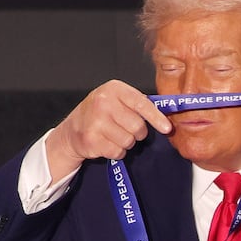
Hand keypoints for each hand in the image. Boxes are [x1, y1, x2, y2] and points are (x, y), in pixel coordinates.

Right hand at [46, 80, 170, 181]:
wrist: (73, 129)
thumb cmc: (101, 113)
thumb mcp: (118, 99)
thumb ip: (139, 104)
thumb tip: (165, 116)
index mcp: (114, 89)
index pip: (141, 104)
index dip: (156, 118)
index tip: (167, 128)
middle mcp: (103, 103)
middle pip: (138, 126)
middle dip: (137, 132)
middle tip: (126, 129)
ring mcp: (96, 121)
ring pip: (129, 141)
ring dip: (126, 143)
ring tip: (114, 135)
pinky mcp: (91, 139)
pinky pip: (118, 151)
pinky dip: (116, 151)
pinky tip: (107, 142)